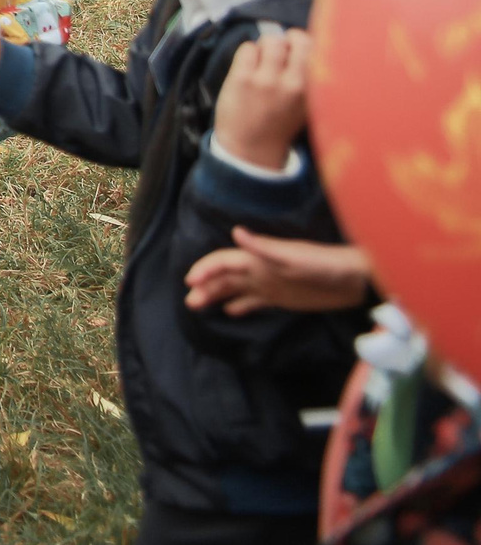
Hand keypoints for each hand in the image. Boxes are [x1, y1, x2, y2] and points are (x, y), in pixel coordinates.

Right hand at [185, 230, 372, 315]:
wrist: (353, 280)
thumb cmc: (324, 265)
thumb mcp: (294, 257)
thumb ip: (265, 247)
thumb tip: (237, 232)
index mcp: (258, 258)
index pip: (224, 261)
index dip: (206, 268)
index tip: (191, 281)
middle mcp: (259, 270)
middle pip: (225, 277)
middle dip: (206, 286)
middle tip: (190, 302)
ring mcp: (269, 284)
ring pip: (235, 289)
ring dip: (216, 295)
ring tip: (198, 306)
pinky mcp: (281, 299)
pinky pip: (254, 302)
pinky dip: (240, 306)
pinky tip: (230, 312)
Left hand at [214, 26, 313, 172]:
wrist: (252, 148)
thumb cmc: (280, 121)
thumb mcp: (307, 103)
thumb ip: (310, 77)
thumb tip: (305, 41)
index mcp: (313, 91)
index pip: (318, 49)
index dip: (306, 43)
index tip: (298, 49)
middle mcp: (294, 85)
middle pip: (296, 39)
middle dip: (288, 41)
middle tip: (280, 53)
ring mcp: (267, 81)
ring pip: (271, 41)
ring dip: (266, 46)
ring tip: (264, 61)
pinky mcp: (242, 79)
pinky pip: (248, 48)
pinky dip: (248, 53)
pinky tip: (249, 67)